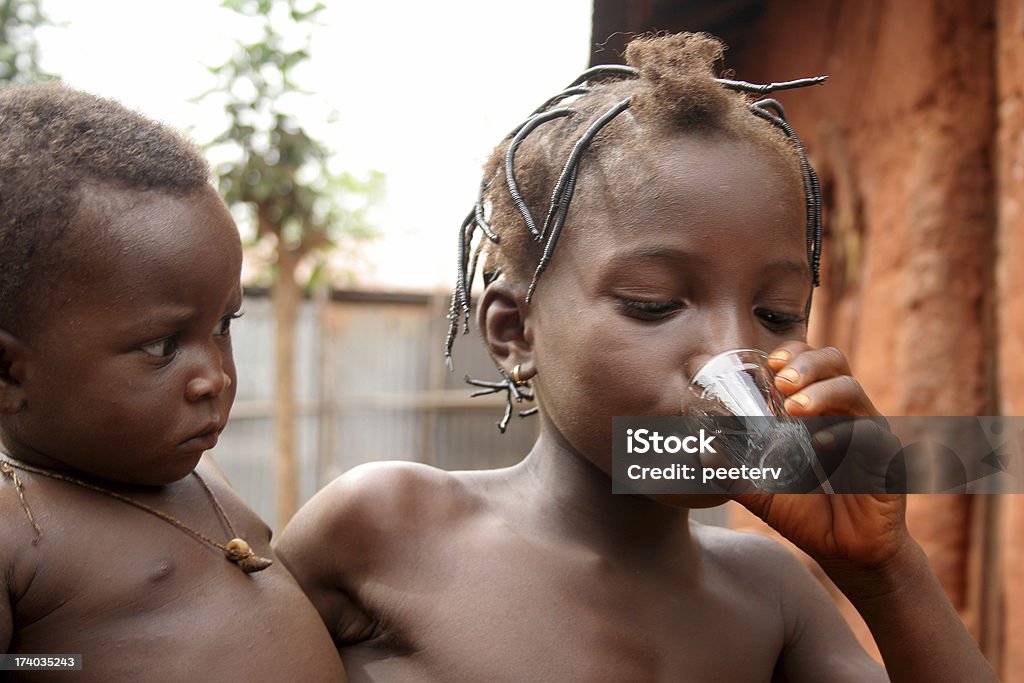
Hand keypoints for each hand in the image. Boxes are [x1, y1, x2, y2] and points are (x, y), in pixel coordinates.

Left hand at [734, 342, 910, 577]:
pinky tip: (820, 443)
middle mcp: (844, 412)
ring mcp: (868, 432)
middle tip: (781, 381)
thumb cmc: (808, 513)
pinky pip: (870, 433)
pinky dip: (843, 433)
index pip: (811, 362)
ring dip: (821, 392)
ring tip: (794, 408)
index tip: (770, 363)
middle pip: (835, 362)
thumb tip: (701, 454)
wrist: (845, 552)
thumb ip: (733, 472)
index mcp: (818, 410)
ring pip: (853, 390)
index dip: (794, 353)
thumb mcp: (762, 491)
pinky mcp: (886, 458)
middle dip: (807, 363)